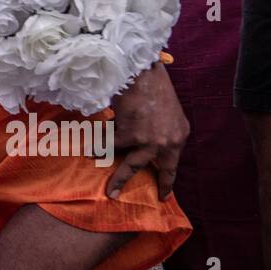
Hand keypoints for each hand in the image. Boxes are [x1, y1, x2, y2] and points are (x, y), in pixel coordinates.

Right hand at [106, 64, 188, 200]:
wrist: (141, 70)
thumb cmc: (152, 84)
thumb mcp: (167, 110)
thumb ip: (160, 129)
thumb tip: (141, 142)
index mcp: (180, 134)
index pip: (175, 163)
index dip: (169, 179)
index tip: (165, 194)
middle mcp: (168, 141)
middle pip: (160, 170)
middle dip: (158, 187)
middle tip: (155, 199)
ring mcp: (150, 140)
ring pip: (132, 165)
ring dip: (119, 179)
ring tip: (111, 191)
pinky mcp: (130, 135)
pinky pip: (111, 146)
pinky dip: (99, 147)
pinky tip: (91, 151)